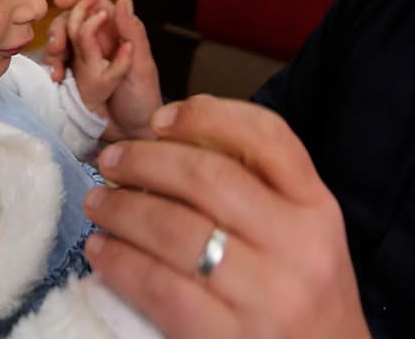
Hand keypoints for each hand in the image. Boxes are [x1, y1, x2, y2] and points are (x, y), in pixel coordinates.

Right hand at [49, 0, 161, 140]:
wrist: (133, 135)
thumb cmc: (144, 100)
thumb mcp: (142, 67)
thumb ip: (132, 34)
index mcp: (117, 32)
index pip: (96, 2)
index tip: (61, 0)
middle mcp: (98, 41)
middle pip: (71, 18)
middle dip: (59, 27)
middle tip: (56, 45)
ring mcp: (83, 59)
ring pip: (60, 40)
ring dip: (52, 47)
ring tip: (55, 66)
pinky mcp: (72, 76)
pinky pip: (55, 63)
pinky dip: (50, 66)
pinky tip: (54, 78)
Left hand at [82, 95, 370, 338]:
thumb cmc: (304, 299)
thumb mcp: (303, 236)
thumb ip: (259, 190)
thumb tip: (171, 143)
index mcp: (317, 210)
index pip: (267, 137)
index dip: (207, 115)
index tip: (161, 119)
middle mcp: (297, 247)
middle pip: (208, 177)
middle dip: (146, 161)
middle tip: (110, 162)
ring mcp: (265, 296)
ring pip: (175, 230)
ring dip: (122, 210)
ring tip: (97, 204)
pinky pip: (159, 287)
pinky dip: (121, 263)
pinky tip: (101, 252)